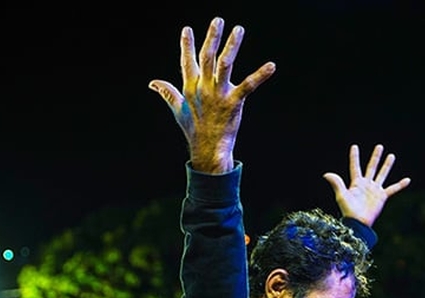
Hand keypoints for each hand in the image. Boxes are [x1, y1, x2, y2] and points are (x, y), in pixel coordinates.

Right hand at [149, 17, 275, 172]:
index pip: (187, 62)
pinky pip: (248, 85)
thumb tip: (153, 83)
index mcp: (190, 88)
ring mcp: (218, 94)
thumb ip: (167, 92)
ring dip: (231, 45)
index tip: (187, 29)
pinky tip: (271, 66)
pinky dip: (260, 75)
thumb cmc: (193, 130)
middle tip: (218, 20)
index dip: (187, 45)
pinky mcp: (234, 102)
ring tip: (238, 29)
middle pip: (206, 57)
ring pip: (224, 64)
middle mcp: (203, 88)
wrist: (207, 150)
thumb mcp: (177, 109)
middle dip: (212, 37)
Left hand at [323, 144, 410, 226]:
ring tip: (391, 155)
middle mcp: (366, 184)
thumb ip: (336, 183)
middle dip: (375, 157)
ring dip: (387, 165)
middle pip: (371, 167)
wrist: (359, 222)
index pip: (355, 167)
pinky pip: (393, 189)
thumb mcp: (341, 195)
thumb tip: (326, 174)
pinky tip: (408, 180)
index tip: (354, 146)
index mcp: (356, 183)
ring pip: (382, 174)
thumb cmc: (348, 210)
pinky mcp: (382, 197)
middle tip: (379, 146)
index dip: (354, 157)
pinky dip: (400, 185)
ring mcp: (375, 190)